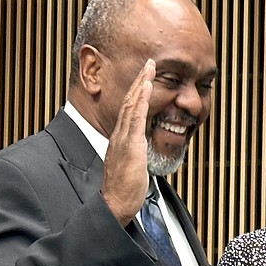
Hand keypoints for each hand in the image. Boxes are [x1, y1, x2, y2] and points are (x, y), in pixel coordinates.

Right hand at [101, 59, 154, 225]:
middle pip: (128, 101)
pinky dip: (140, 99)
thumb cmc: (125, 190)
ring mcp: (123, 139)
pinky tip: (146, 85)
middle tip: (148, 62)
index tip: (144, 77)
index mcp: (121, 139)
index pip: (129, 110)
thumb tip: (143, 150)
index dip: (136, 92)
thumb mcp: (132, 166)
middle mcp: (120, 135)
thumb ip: (136, 154)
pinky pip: (135, 117)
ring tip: (149, 66)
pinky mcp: (129, 145)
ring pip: (131, 104)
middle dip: (138, 80)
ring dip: (140, 83)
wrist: (116, 203)